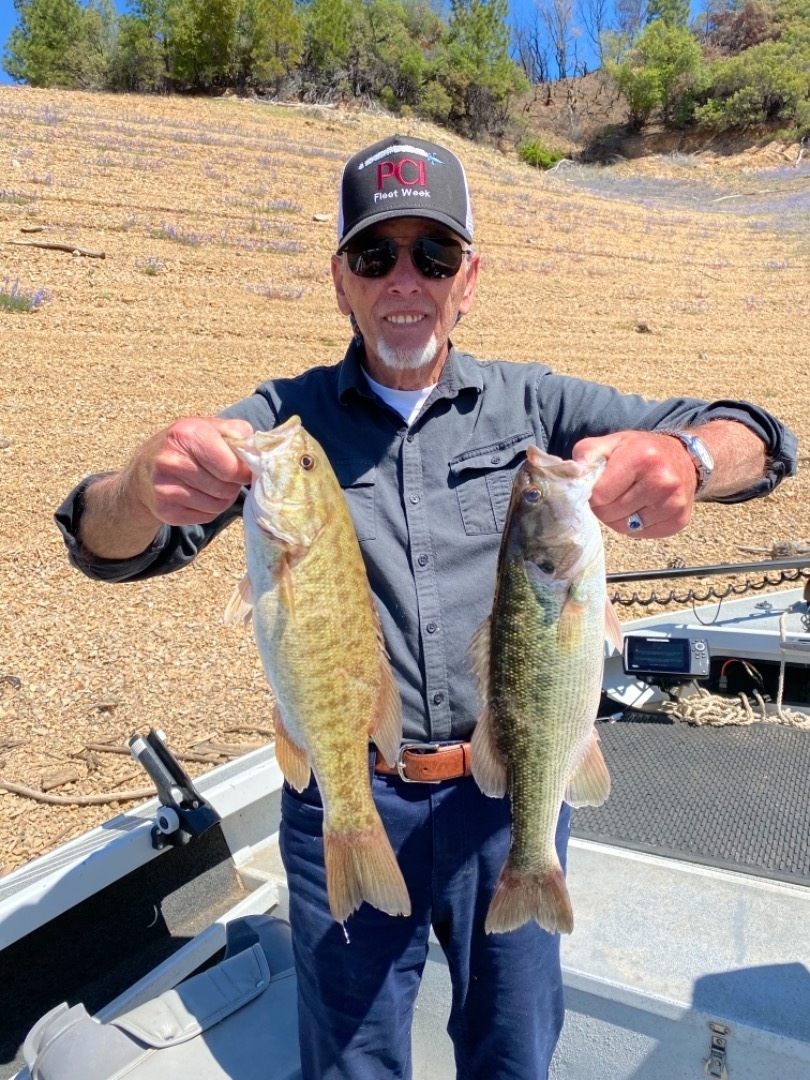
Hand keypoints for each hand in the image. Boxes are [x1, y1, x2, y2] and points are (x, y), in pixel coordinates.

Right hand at [124, 416, 254, 527]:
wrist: (144, 471)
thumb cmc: (185, 446)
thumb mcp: (207, 427)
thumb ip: (236, 431)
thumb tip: (258, 451)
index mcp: (186, 435)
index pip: (231, 467)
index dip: (243, 471)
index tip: (243, 469)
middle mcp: (171, 461)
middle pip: (226, 488)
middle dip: (233, 485)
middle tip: (226, 477)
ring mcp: (165, 488)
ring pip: (218, 505)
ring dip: (223, 498)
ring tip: (213, 486)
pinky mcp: (166, 511)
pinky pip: (206, 516)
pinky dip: (209, 509)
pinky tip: (199, 496)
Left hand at [572, 430, 696, 537]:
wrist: (685, 458)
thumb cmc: (642, 451)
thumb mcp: (613, 442)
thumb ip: (588, 454)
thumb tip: (574, 476)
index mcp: (642, 457)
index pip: (600, 495)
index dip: (594, 493)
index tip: (601, 485)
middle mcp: (663, 481)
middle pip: (610, 514)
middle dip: (605, 506)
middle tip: (614, 492)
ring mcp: (673, 503)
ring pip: (624, 528)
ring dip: (619, 518)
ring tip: (628, 499)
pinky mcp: (679, 521)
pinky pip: (641, 535)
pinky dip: (635, 526)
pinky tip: (642, 508)